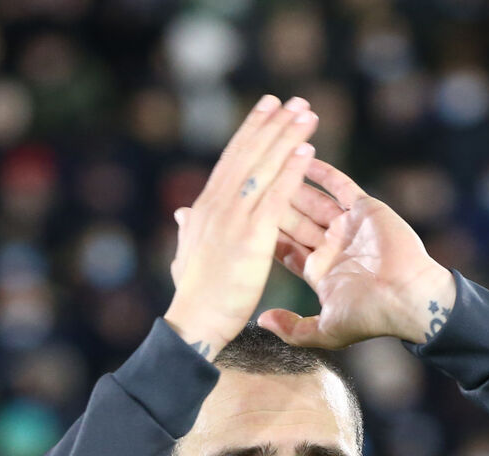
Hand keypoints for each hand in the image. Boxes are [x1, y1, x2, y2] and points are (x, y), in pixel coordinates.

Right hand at [165, 95, 317, 358]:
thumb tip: (181, 214)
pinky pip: (276, 195)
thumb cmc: (194, 298)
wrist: (194, 323)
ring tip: (307, 113)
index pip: (231, 162)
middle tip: (292, 100)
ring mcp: (233, 218)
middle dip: (271, 124)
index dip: (250, 133)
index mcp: (204, 209)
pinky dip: (291, 169)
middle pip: (249, 155)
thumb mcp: (186, 256)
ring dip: (286, 137)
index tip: (266, 110)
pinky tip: (307, 148)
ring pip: (264, 167)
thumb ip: (188, 231)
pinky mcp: (251, 236)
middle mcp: (217, 206)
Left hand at [257, 158, 456, 348]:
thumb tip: (261, 320)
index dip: (264, 235)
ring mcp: (348, 227)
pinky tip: (301, 156)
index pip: (285, 248)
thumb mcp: (325, 331)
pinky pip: (339, 185)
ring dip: (291, 185)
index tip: (241, 223)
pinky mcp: (365, 209)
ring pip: (312, 200)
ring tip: (268, 168)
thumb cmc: (370, 316)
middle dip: (273, 206)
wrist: (408, 298)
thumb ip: (293, 329)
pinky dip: (322, 172)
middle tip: (249, 188)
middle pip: (295, 221)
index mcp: (320, 272)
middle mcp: (331, 247)